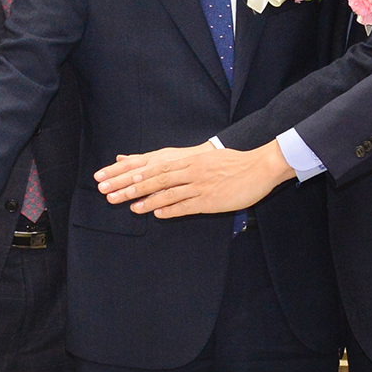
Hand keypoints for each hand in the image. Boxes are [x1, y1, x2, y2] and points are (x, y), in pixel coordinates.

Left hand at [95, 140, 295, 217]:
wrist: (258, 168)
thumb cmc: (231, 163)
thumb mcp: (205, 157)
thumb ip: (184, 161)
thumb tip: (165, 164)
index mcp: (189, 160)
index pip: (155, 167)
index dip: (134, 174)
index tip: (116, 179)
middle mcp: (191, 171)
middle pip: (156, 180)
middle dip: (132, 188)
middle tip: (113, 194)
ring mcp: (200, 186)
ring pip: (168, 194)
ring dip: (147, 201)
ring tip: (131, 207)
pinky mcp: (210, 200)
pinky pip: (186, 206)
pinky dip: (170, 210)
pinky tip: (157, 213)